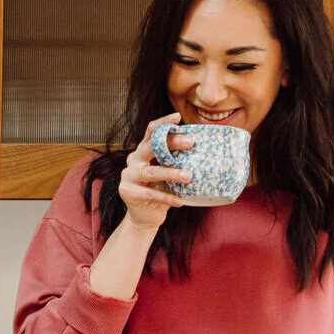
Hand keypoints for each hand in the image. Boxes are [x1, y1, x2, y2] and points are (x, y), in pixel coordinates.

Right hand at [118, 115, 194, 232]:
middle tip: (191, 143)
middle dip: (172, 143)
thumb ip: (176, 161)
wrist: (144, 216)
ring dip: (171, 173)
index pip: (151, 131)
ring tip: (188, 176)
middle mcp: (134, 159)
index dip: (163, 122)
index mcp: (143, 150)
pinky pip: (150, 193)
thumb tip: (205, 151)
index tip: (178, 117)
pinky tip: (180, 200)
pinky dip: (167, 197)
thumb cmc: (160, 190)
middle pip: (151, 147)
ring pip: (151, 171)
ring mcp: (128, 175)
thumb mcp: (168, 172)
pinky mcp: (128, 192)